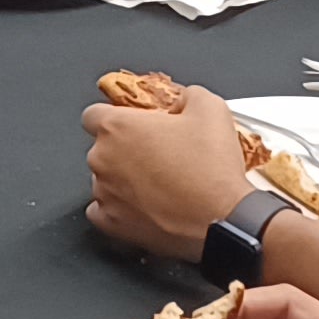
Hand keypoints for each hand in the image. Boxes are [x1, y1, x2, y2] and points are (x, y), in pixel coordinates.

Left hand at [83, 80, 255, 263]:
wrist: (224, 220)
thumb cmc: (212, 168)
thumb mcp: (210, 108)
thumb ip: (186, 95)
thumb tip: (180, 100)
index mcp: (117, 127)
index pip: (94, 115)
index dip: (116, 117)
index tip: (134, 125)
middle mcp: (102, 159)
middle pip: (102, 148)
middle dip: (124, 149)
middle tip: (158, 155)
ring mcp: (105, 193)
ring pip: (104, 180)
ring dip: (123, 179)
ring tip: (159, 184)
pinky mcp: (112, 224)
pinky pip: (104, 212)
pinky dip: (120, 209)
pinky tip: (144, 206)